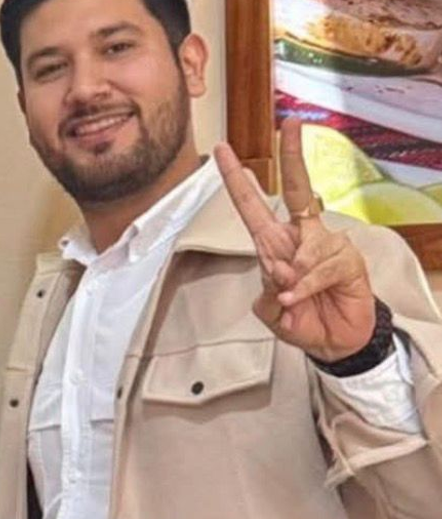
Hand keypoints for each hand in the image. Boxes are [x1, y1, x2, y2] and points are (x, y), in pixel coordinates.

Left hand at [214, 117, 376, 361]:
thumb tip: (280, 272)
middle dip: (293, 156)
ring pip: (306, 245)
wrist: (333, 343)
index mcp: (273, 243)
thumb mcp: (271, 312)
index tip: (220, 149)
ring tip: (293, 298)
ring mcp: (326, 245)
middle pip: (298, 189)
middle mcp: (299, 236)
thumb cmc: (300, 320)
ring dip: (295, 276)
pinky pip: (323, 266)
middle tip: (291, 125)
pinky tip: (301, 299)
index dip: (237, 178)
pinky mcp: (348, 260)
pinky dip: (309, 286)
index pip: (252, 205)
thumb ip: (268, 294)